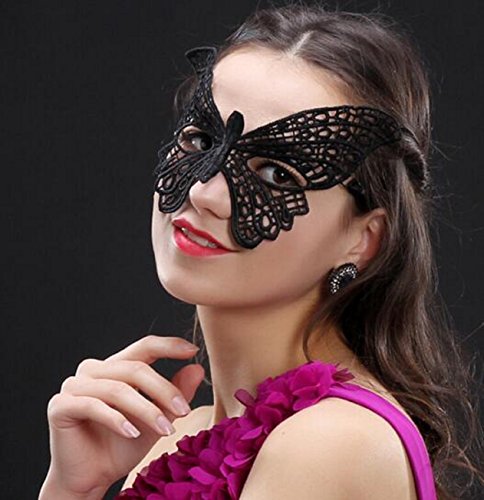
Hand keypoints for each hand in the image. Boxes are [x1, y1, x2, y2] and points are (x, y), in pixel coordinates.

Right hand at [40, 335, 203, 496]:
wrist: (92, 477)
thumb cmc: (124, 444)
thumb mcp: (158, 418)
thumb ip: (175, 393)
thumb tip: (197, 368)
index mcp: (115, 365)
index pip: (144, 346)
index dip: (168, 345)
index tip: (193, 349)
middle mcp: (93, 369)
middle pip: (135, 368)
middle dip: (164, 390)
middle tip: (184, 411)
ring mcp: (74, 385)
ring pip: (119, 389)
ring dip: (146, 410)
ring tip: (166, 429)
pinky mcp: (61, 406)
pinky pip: (93, 406)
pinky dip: (117, 420)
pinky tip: (133, 434)